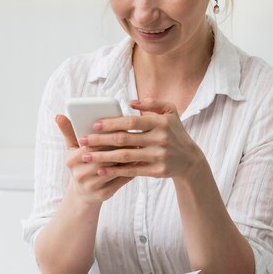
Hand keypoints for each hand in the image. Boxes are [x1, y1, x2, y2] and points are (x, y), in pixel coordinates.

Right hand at [55, 114, 132, 204]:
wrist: (83, 194)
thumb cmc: (81, 165)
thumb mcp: (72, 149)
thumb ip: (68, 131)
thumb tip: (59, 115)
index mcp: (72, 161)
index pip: (91, 146)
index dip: (106, 137)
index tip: (120, 128)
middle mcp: (80, 175)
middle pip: (104, 157)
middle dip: (119, 147)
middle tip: (134, 137)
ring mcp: (91, 186)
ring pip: (114, 168)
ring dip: (128, 158)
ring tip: (139, 147)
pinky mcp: (103, 194)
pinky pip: (121, 180)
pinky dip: (131, 170)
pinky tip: (139, 161)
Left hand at [78, 99, 202, 179]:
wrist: (190, 159)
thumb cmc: (175, 132)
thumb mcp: (170, 112)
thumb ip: (152, 103)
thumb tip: (130, 102)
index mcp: (160, 122)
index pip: (131, 122)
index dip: (112, 123)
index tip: (94, 124)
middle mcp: (160, 139)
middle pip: (124, 139)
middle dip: (100, 140)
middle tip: (82, 140)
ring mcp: (158, 156)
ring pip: (125, 156)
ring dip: (102, 157)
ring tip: (85, 157)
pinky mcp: (157, 170)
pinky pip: (132, 171)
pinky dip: (115, 171)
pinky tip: (101, 170)